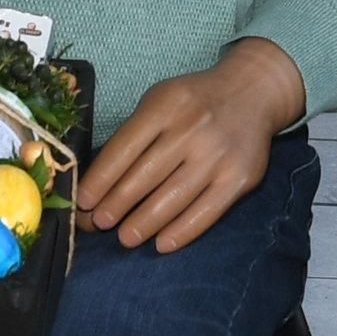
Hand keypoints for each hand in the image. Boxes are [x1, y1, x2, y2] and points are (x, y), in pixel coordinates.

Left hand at [79, 37, 303, 251]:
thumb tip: (101, 182)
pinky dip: (181, 231)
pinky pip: (205, 212)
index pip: (124, 149)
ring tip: (126, 237)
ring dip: (144, 223)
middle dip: (116, 205)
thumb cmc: (194, 102)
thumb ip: (134, 134)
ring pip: (172, 199)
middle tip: (99, 224)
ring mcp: (218, 154)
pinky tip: (162, 243)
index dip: (100, 180)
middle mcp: (192, 129)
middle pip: (145, 177)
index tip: (83, 202)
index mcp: (165, 105)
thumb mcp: (160, 100)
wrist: (253, 92)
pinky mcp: (240, 177)